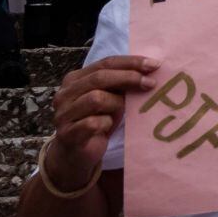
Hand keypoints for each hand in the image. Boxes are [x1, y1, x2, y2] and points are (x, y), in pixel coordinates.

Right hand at [48, 55, 158, 192]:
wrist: (77, 154)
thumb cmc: (98, 121)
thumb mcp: (112, 98)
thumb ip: (122, 83)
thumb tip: (151, 70)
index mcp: (75, 79)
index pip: (105, 63)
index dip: (130, 62)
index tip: (155, 65)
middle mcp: (65, 94)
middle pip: (100, 78)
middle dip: (129, 78)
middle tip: (151, 83)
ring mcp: (63, 114)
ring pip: (96, 98)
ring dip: (116, 104)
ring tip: (121, 113)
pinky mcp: (67, 134)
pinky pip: (92, 123)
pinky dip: (106, 123)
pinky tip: (107, 127)